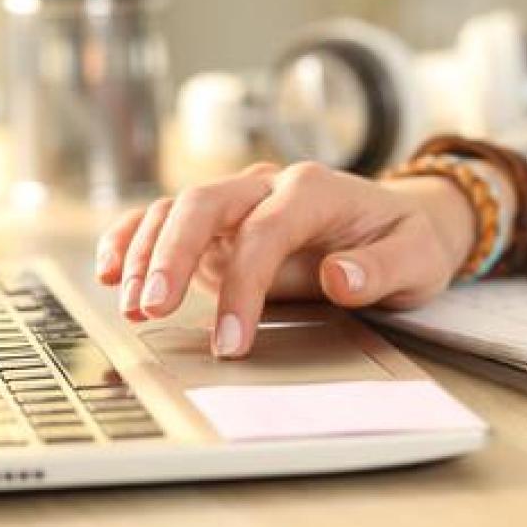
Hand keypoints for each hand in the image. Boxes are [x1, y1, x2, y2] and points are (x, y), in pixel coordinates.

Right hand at [94, 161, 477, 358]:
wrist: (403, 222)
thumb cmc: (407, 242)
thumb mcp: (416, 258)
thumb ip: (380, 269)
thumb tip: (337, 278)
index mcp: (314, 189)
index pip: (265, 231)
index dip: (243, 286)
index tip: (231, 340)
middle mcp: (268, 186)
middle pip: (205, 204)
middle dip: (171, 254)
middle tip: (151, 308)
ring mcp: (240, 204)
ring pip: (177, 210)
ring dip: (147, 253)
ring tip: (130, 303)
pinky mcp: (222, 226)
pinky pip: (168, 221)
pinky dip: (135, 239)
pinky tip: (111, 268)